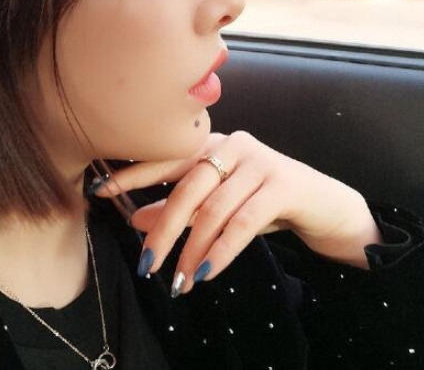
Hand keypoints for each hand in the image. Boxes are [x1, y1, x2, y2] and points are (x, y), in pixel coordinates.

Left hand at [92, 131, 382, 294]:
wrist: (323, 203)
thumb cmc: (263, 199)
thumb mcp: (218, 203)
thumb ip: (179, 207)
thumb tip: (135, 220)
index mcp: (214, 143)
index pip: (167, 156)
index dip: (133, 173)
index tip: (100, 189)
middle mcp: (234, 144)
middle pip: (188, 187)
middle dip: (163, 229)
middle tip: (146, 265)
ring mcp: (259, 162)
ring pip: (213, 208)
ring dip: (191, 249)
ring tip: (177, 281)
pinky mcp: (282, 184)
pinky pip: (242, 222)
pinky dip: (220, 251)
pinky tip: (204, 273)